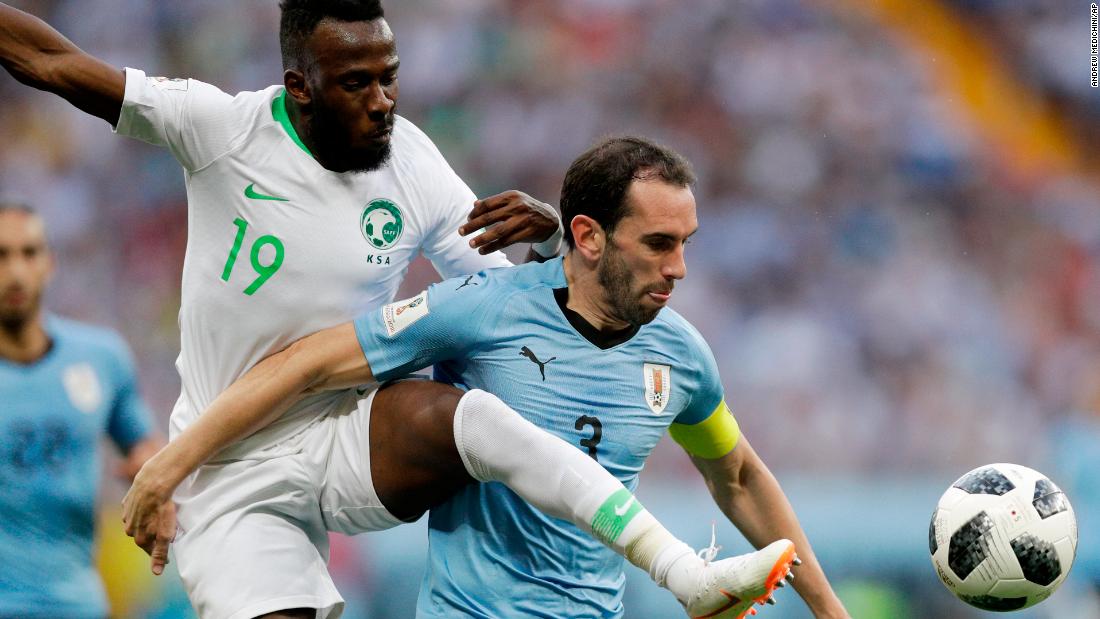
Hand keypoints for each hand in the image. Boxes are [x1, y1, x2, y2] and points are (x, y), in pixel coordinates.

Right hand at [121, 458, 177, 574]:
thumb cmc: (163, 508)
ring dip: (146, 523)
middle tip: (164, 532)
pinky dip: (142, 509)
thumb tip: (157, 572)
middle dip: (152, 537)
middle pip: (142, 536)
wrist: (154, 483)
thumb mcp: (165, 534)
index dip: (160, 552)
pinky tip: (150, 506)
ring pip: (138, 522)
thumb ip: (160, 553)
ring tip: (158, 518)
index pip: (150, 550)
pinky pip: (134, 508)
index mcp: (138, 537)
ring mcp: (126, 514)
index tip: (169, 555)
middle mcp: (129, 528)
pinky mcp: (127, 501)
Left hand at [458, 190, 560, 254]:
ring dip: (482, 239)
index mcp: (511, 196)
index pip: (487, 204)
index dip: (474, 213)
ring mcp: (523, 220)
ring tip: (471, 244)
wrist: (550, 220)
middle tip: (460, 232)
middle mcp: (517, 206)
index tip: (467, 220)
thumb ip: (495, 202)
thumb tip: (474, 204)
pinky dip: (492, 247)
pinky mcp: (527, 233)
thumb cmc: (526, 209)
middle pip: (489, 217)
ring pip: (497, 231)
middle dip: (472, 225)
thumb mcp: (513, 201)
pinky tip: (483, 251)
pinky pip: (506, 242)